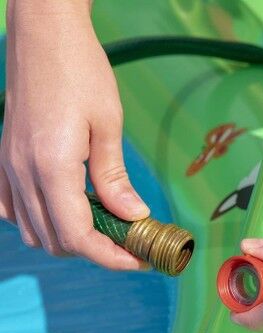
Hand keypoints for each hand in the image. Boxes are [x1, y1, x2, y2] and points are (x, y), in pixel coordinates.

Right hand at [0, 1, 148, 268]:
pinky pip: (14, 211)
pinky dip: (42, 221)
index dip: (111, 257)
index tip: (139, 259)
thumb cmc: (80, 71)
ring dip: (71, 237)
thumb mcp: (108, 125)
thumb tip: (133, 216)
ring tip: (104, 225)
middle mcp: (22, 174)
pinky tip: (67, 208)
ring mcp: (8, 168)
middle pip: (56, 241)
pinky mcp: (5, 160)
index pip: (78, 236)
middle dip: (97, 250)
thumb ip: (115, 178)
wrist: (43, 33)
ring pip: (35, 231)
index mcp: (51, 167)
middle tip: (130, 241)